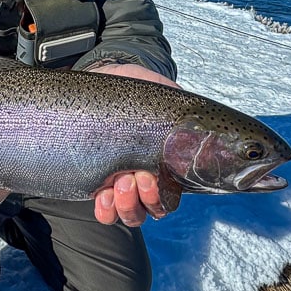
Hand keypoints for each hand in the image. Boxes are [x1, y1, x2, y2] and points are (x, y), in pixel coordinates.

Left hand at [88, 63, 180, 223]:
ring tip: (119, 184)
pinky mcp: (96, 179)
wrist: (108, 78)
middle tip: (137, 177)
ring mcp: (121, 181)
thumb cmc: (138, 88)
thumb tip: (194, 131)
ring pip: (132, 213)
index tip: (152, 176)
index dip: (162, 194)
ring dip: (127, 206)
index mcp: (164, 162)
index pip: (170, 195)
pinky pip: (106, 210)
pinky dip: (106, 210)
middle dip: (146, 198)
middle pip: (152, 208)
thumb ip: (179, 113)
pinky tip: (103, 195)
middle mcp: (145, 177)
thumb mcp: (163, 94)